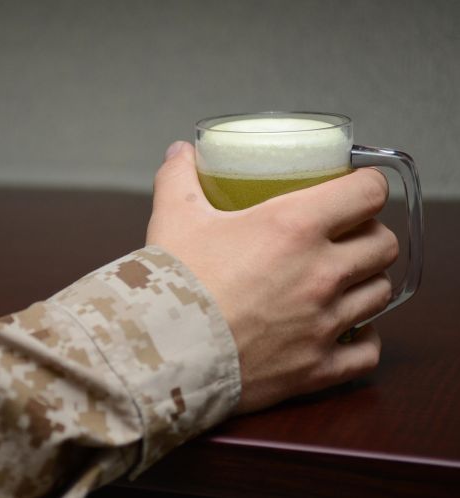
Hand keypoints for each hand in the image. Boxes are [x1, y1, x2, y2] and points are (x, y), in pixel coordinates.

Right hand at [146, 141, 396, 413]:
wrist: (162, 354)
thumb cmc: (172, 283)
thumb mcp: (172, 218)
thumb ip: (179, 178)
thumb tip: (181, 153)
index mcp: (294, 227)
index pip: (369, 192)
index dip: (367, 186)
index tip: (355, 189)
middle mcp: (321, 273)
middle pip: (384, 244)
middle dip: (369, 235)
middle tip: (344, 237)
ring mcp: (325, 323)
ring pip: (381, 293)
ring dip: (366, 283)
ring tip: (341, 281)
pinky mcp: (318, 367)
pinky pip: (368, 352)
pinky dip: (362, 340)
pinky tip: (344, 330)